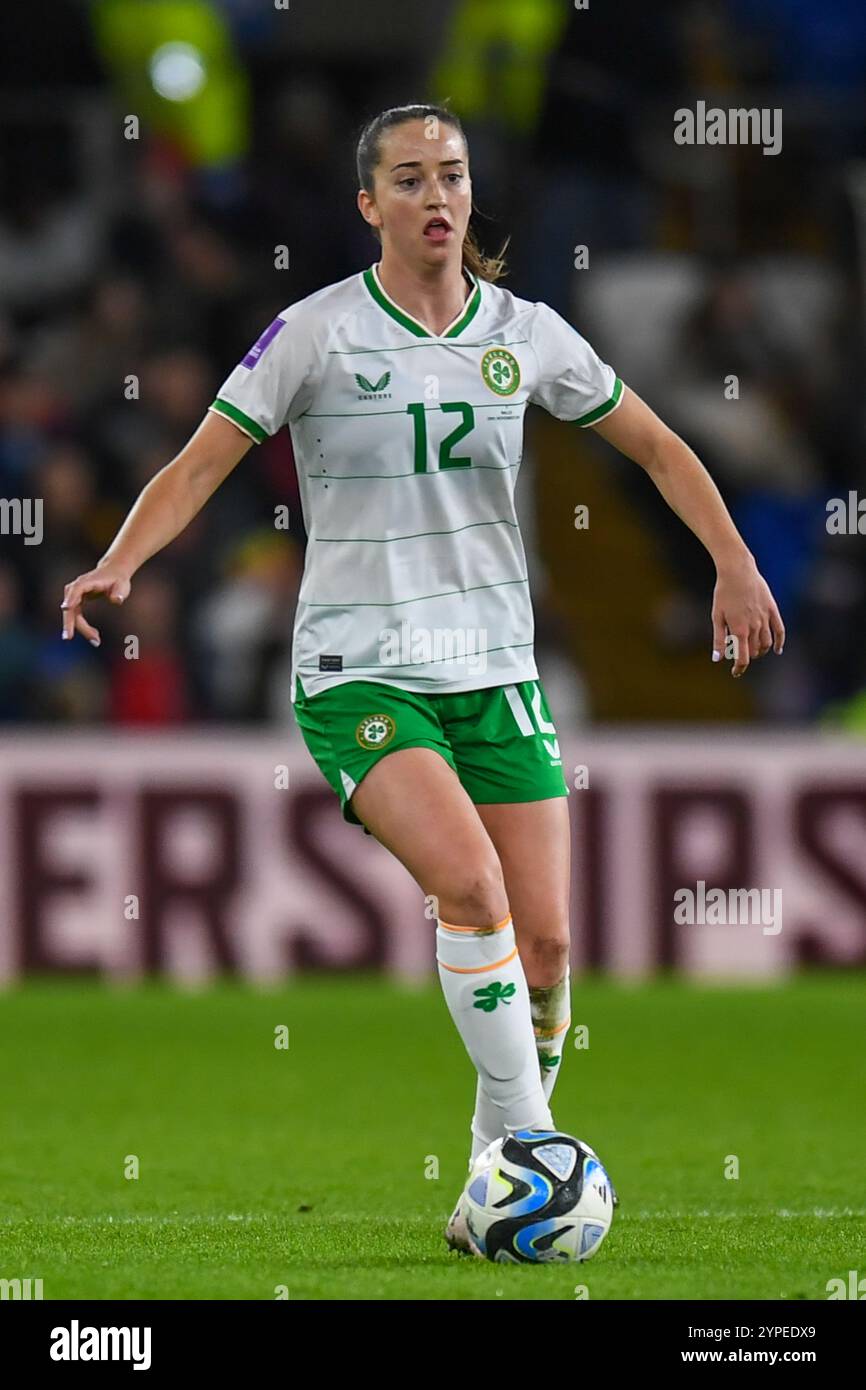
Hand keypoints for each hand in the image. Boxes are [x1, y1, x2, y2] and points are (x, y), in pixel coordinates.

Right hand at [60, 565, 131, 644]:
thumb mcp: (122, 585)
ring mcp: (74, 595)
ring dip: (81, 628)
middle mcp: (76, 587)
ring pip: (71, 614)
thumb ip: (119, 593)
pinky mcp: (76, 601)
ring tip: (96, 640)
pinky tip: (94, 635)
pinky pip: (75, 616)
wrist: (114, 572)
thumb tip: (117, 600)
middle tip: (73, 638)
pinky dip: (83, 626)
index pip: (75, 590)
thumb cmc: (118, 580)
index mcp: (86, 582)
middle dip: (71, 623)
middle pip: (70, 607)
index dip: (70, 599)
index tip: (66, 608)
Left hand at [712, 555, 784, 676]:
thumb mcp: (717, 617)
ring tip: (753, 651)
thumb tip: (718, 659)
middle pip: (755, 651)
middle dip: (747, 656)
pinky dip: (779, 642)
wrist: (738, 571)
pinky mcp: (772, 609)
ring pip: (766, 643)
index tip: (735, 672)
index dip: (739, 668)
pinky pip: (780, 630)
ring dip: (760, 651)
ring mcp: (765, 618)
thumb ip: (718, 639)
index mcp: (739, 630)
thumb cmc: (723, 593)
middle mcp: (755, 626)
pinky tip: (777, 650)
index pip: (743, 658)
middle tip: (739, 655)